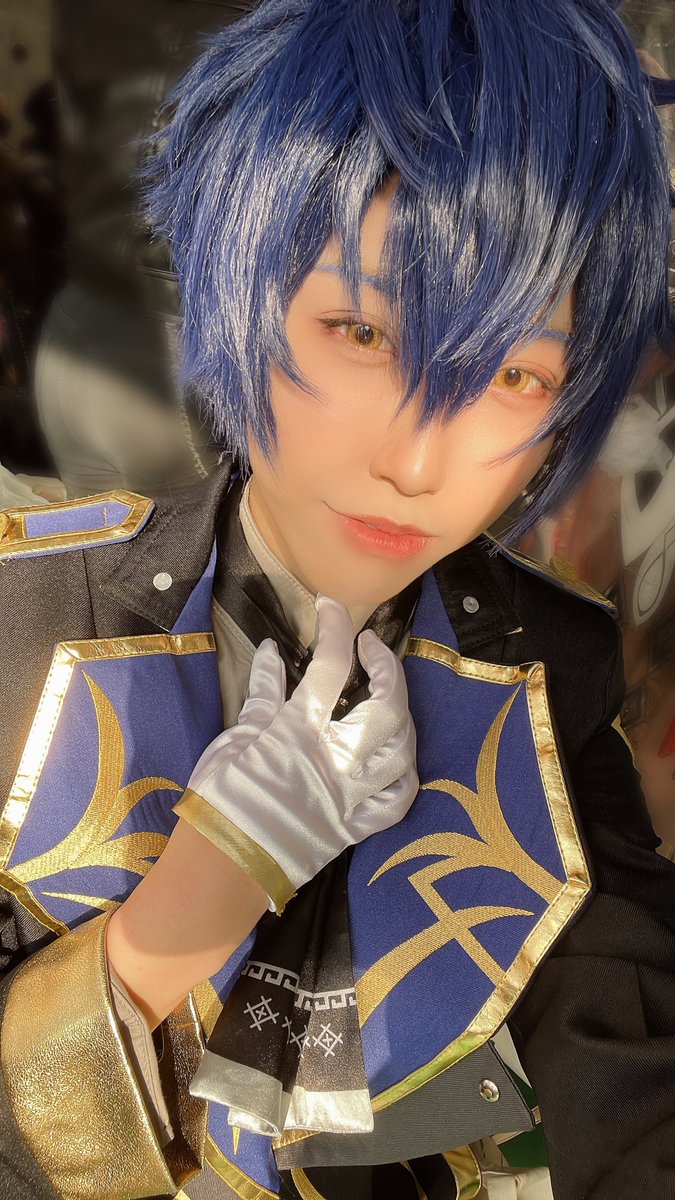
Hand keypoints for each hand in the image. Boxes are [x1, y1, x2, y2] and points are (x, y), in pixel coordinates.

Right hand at [177, 595, 417, 908]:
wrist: (221, 870)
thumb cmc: (220, 799)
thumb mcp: (235, 738)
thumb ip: (262, 695)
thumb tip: (276, 651)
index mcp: (300, 732)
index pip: (330, 667)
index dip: (336, 629)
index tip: (332, 608)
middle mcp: (336, 760)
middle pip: (385, 706)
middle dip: (387, 667)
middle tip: (372, 646)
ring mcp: (353, 796)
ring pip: (402, 751)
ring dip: (403, 716)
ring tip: (388, 697)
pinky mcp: (357, 828)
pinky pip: (397, 802)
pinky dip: (404, 776)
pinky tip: (398, 757)